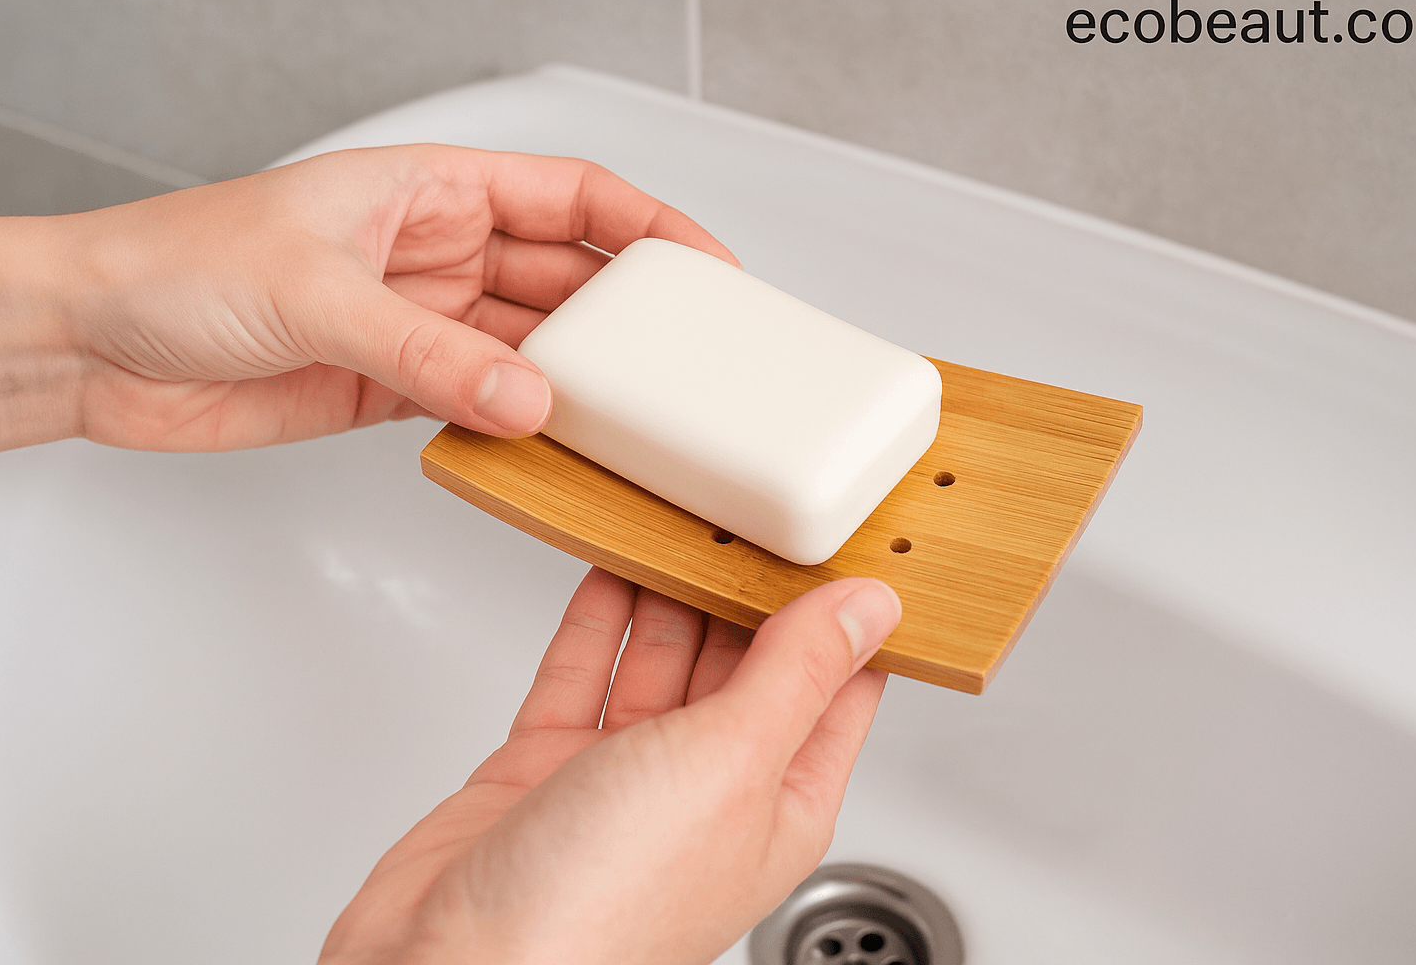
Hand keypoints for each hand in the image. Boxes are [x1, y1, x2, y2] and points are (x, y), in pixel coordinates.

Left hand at [0, 145, 734, 453]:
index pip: (572, 197)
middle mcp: (436, 253)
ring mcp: (420, 324)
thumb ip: (428, 353)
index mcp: (430, 190)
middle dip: (627, 318)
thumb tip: (528, 400)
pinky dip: (522, 429)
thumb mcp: (316, 295)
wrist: (92, 346)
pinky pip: (484, 406)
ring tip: (630, 419)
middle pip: (566, 280)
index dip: (650, 227)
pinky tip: (552, 449)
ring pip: (531, 352)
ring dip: (577, 384)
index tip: (707, 270)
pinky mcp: (395, 389)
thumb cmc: (175, 267)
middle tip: (683, 364)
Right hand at [319, 568, 902, 964]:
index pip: (835, 688)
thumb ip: (796, 675)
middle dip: (747, 584)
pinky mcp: (546, 769)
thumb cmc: (599, 912)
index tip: (840, 534)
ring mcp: (622, 779)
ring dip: (670, 588)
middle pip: (744, 661)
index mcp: (779, 803)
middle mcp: (706, 791)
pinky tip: (609, 562)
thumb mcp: (731, 763)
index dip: (842, 611)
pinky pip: (583, 671)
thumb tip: (869, 608)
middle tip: (746, 503)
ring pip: (661, 657)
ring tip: (681, 513)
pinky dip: (596, 615)